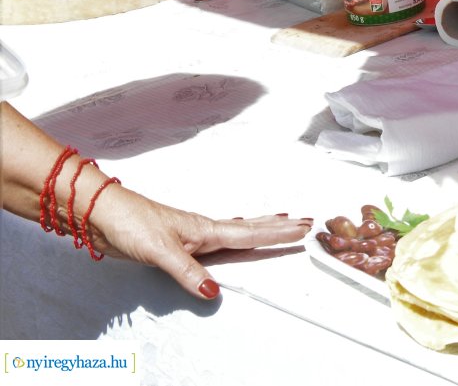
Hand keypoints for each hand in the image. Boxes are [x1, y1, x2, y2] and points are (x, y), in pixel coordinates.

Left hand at [86, 187, 308, 299]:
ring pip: (237, 230)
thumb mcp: (160, 251)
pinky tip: (234, 235)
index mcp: (206, 230)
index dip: (277, 233)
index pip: (250, 232)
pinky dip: (236, 235)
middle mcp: (204, 230)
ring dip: (261, 227)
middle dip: (278, 226)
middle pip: (250, 227)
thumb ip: (187, 271)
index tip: (304, 228)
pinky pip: (219, 238)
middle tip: (305, 222)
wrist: (103, 215)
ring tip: (281, 221)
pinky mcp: (179, 242)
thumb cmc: (131, 223)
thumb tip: (213, 292)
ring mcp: (192, 234)